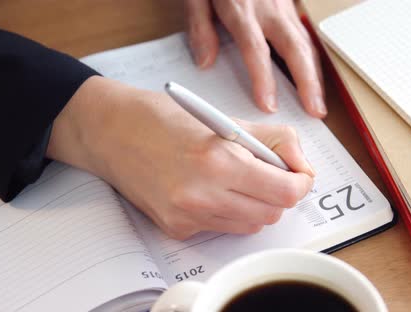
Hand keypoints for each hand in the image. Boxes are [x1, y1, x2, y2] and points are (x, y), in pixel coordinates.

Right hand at [47, 76, 314, 239]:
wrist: (110, 132)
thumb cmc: (162, 118)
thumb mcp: (224, 118)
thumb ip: (272, 140)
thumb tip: (300, 164)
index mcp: (218, 162)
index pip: (285, 192)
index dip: (300, 182)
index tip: (297, 173)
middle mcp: (202, 196)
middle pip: (271, 214)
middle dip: (278, 194)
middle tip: (269, 173)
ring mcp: (187, 217)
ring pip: (249, 225)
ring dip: (254, 204)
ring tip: (236, 178)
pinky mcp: (176, 228)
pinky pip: (220, 228)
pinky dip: (226, 211)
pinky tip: (208, 189)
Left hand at [185, 0, 325, 116]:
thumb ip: (199, 28)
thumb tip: (205, 62)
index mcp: (242, 9)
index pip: (256, 48)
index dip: (263, 79)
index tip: (269, 104)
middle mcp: (268, 9)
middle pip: (293, 48)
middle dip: (307, 82)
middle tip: (314, 111)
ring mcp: (282, 6)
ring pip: (305, 43)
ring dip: (315, 75)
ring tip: (319, 104)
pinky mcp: (289, 5)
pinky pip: (304, 35)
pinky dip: (312, 60)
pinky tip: (314, 77)